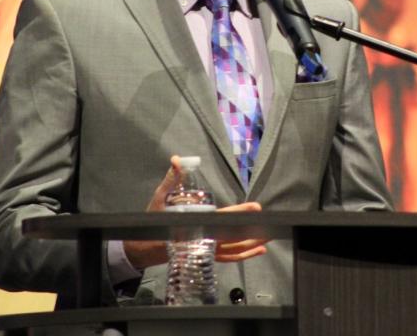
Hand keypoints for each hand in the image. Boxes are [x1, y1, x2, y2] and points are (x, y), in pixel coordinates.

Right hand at [123, 156, 268, 268]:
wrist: (145, 247)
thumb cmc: (155, 221)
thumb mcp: (161, 198)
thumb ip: (172, 179)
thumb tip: (177, 159)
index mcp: (194, 226)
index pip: (222, 219)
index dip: (240, 213)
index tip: (256, 208)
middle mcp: (203, 240)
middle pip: (233, 236)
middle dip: (253, 229)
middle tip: (271, 222)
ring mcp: (206, 251)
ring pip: (234, 250)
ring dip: (253, 243)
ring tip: (270, 235)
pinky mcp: (207, 257)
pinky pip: (229, 258)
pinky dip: (245, 255)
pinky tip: (258, 249)